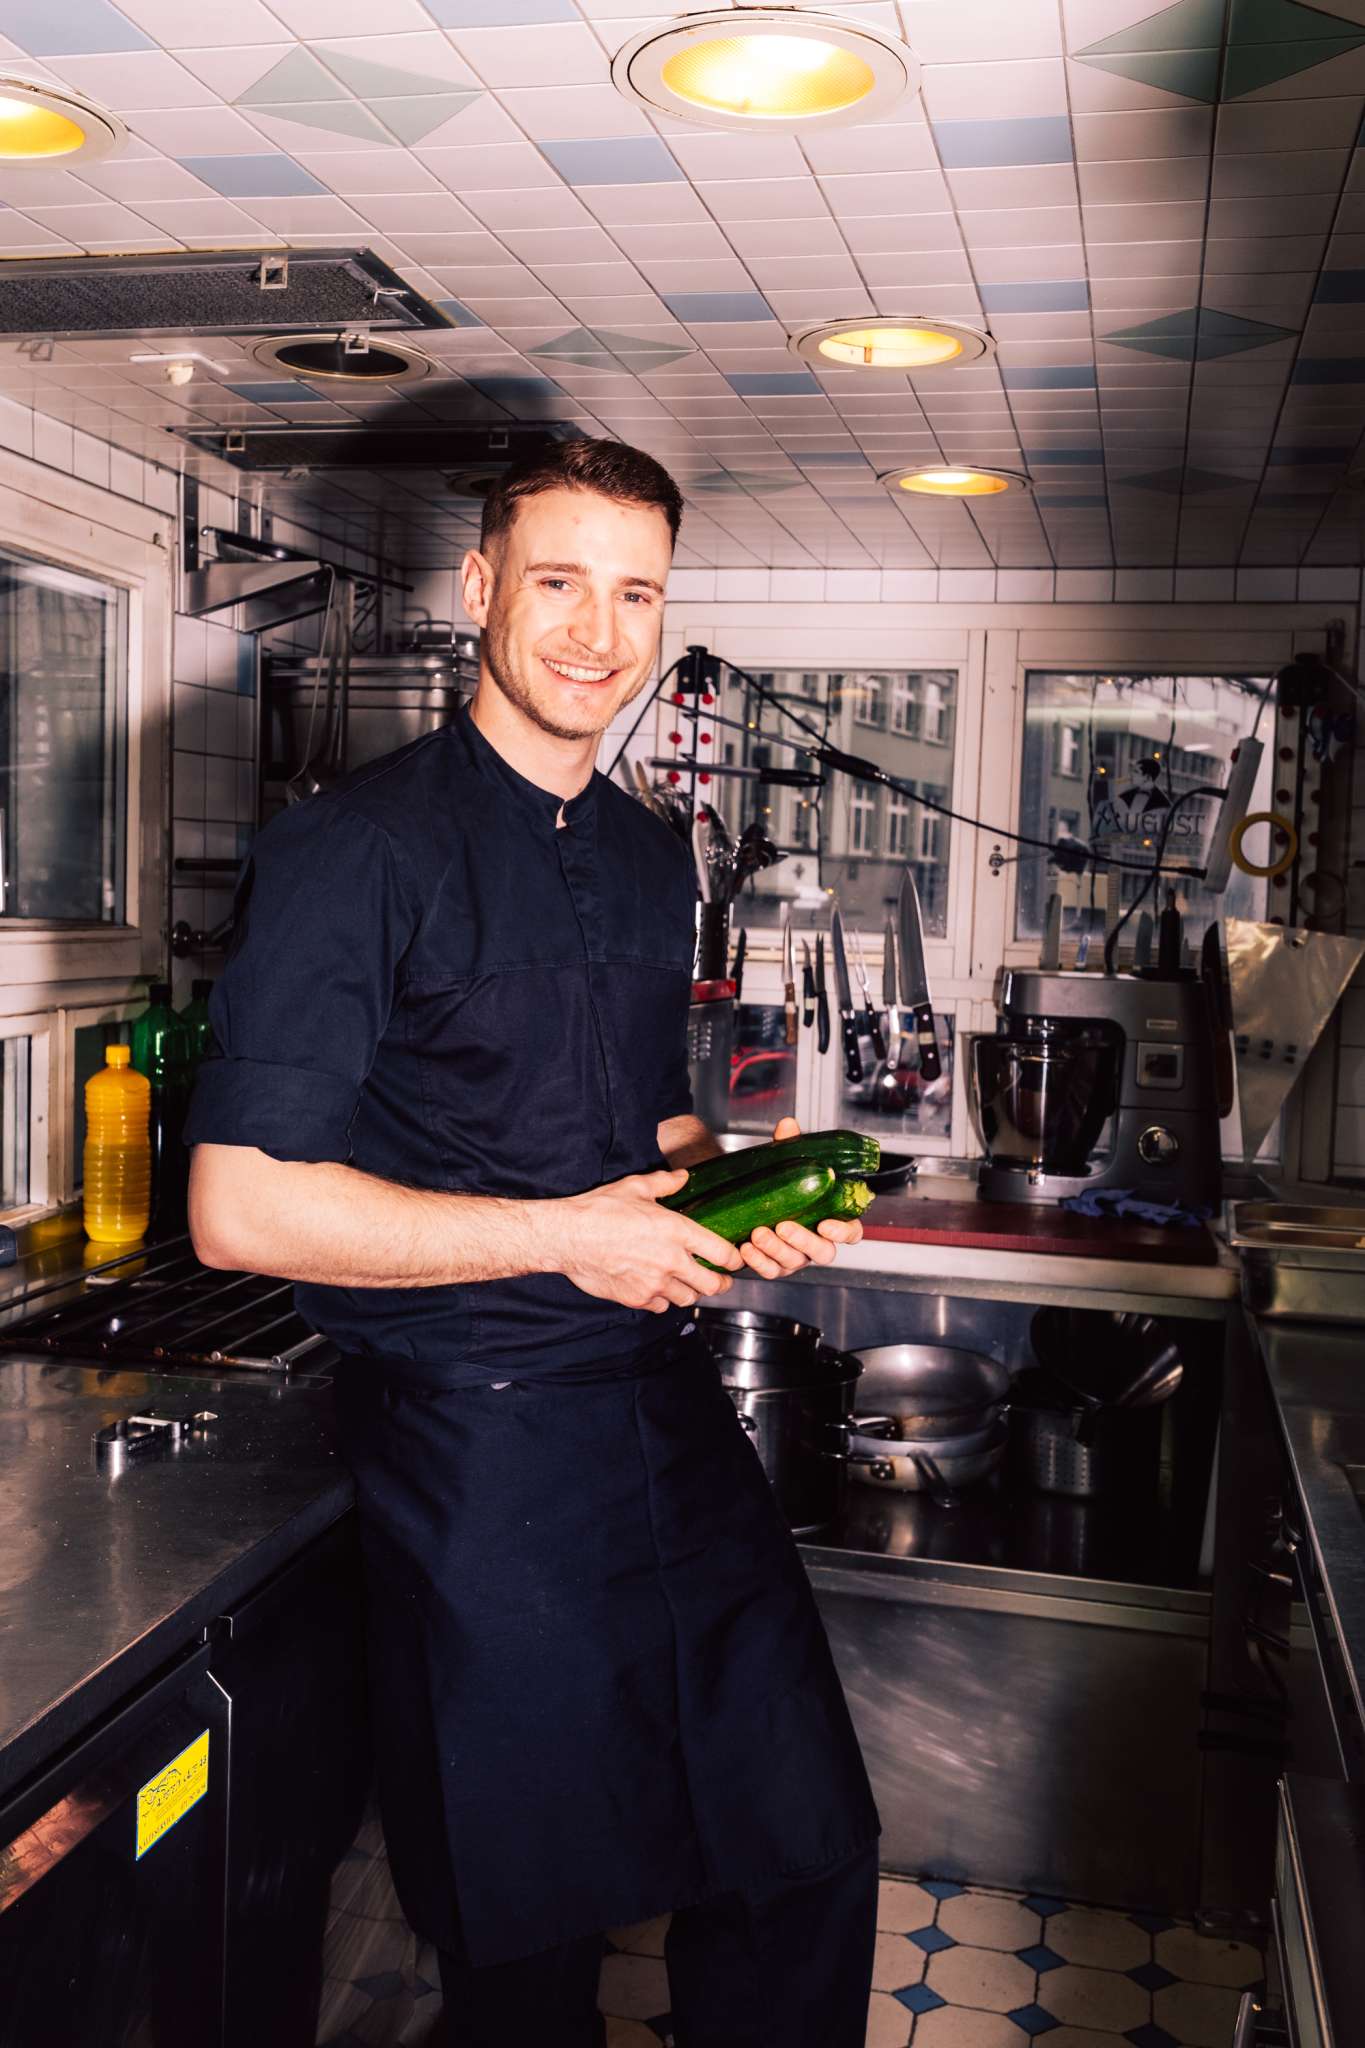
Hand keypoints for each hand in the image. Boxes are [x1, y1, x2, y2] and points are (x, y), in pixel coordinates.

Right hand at [550, 1168, 743, 1313]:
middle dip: (720, 1282)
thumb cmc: (599, 1210)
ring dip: (690, 1291)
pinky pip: (661, 1306)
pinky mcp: (636, 1298)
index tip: (734, 1259)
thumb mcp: (636, 1187)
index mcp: (677, 1231)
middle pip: (713, 1285)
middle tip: (718, 1278)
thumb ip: (665, 1183)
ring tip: (686, 1282)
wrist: (567, 1236)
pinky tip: (658, 1287)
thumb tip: (683, 1177)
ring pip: (688, 1298)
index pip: (722, 1253)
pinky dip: (663, 1300)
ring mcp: (654, 1283)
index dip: (734, 1259)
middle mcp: (671, 1261)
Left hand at [737, 1116, 864, 1281]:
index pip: (851, 1233)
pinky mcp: (774, 1266)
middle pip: (824, 1253)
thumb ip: (791, 1147)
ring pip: (794, 1262)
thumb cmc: (781, 1184)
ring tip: (757, 1233)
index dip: (843, 1232)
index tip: (826, 1225)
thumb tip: (788, 1126)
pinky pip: (769, 1270)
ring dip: (775, 1249)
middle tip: (784, 1226)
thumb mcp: (786, 1164)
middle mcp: (817, 1242)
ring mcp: (796, 1257)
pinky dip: (758, 1262)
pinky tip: (746, 1249)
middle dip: (803, 1241)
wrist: (751, 1199)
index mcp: (831, 1219)